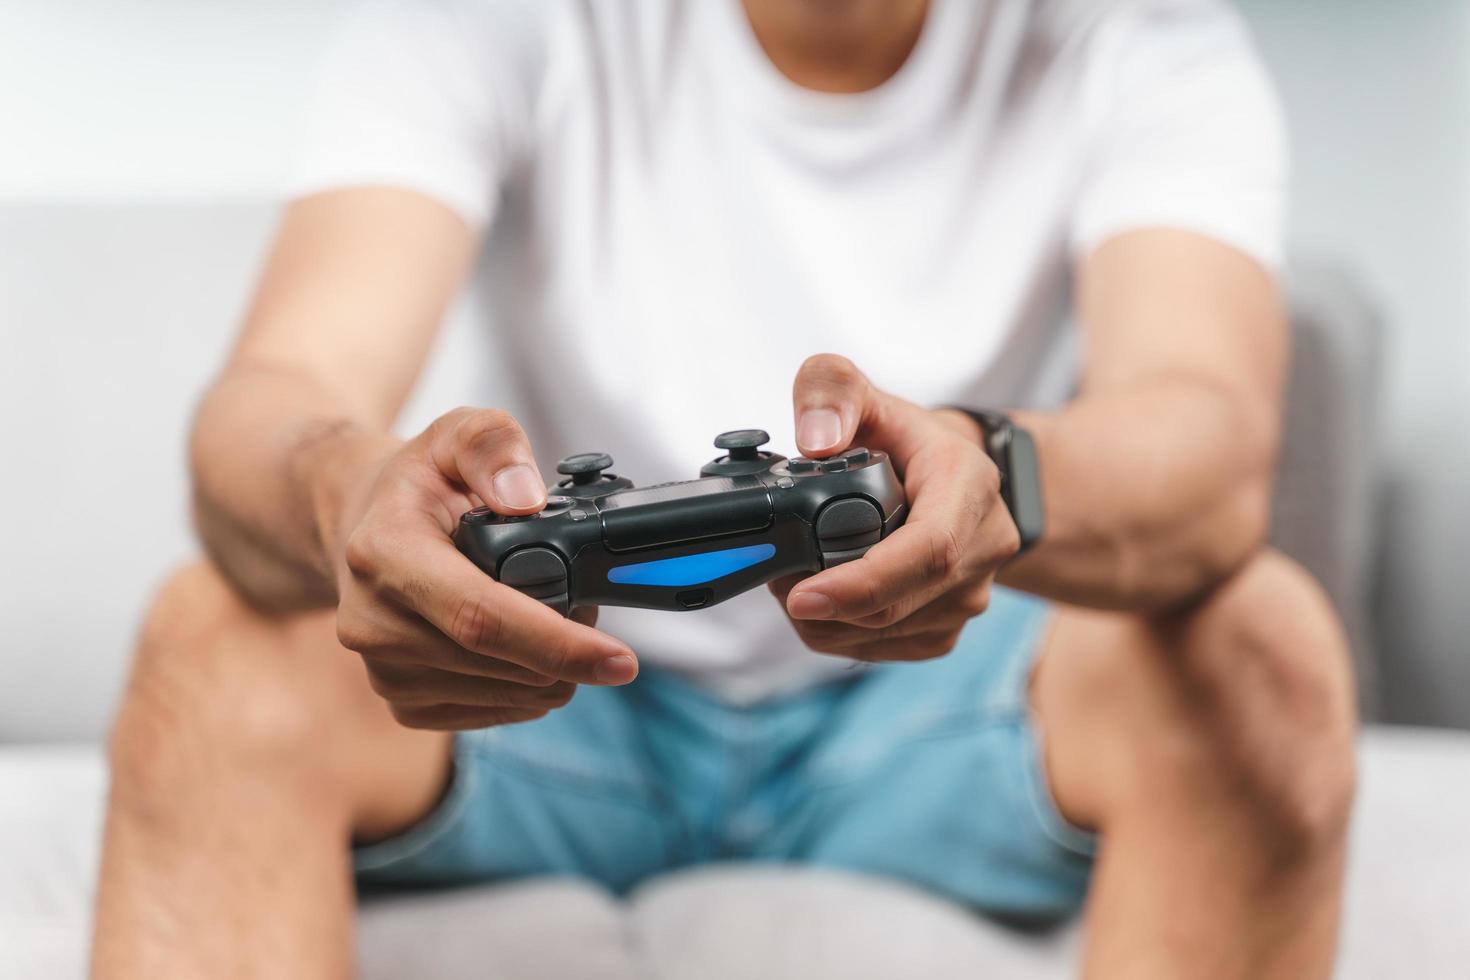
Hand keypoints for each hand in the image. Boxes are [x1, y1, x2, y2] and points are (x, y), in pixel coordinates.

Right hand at [330, 407, 637, 728]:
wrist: (361, 529)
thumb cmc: (420, 485)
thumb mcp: (455, 435)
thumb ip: (493, 447)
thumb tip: (527, 499)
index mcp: (384, 554)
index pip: (479, 617)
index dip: (557, 643)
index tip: (620, 660)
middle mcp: (374, 623)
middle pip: (505, 664)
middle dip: (570, 646)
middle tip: (584, 604)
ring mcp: (385, 673)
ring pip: (511, 695)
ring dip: (552, 666)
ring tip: (545, 612)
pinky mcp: (403, 705)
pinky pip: (497, 712)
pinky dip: (529, 685)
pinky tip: (521, 645)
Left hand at [770, 355, 1019, 661]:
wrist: (942, 471)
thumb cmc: (896, 434)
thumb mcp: (858, 390)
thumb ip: (830, 392)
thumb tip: (815, 441)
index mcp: (969, 484)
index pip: (930, 549)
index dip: (865, 582)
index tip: (804, 595)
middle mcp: (985, 544)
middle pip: (903, 603)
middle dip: (828, 605)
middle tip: (777, 582)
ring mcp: (972, 593)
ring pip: (890, 633)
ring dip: (828, 623)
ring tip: (794, 583)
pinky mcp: (949, 625)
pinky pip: (889, 649)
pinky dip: (842, 636)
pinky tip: (822, 605)